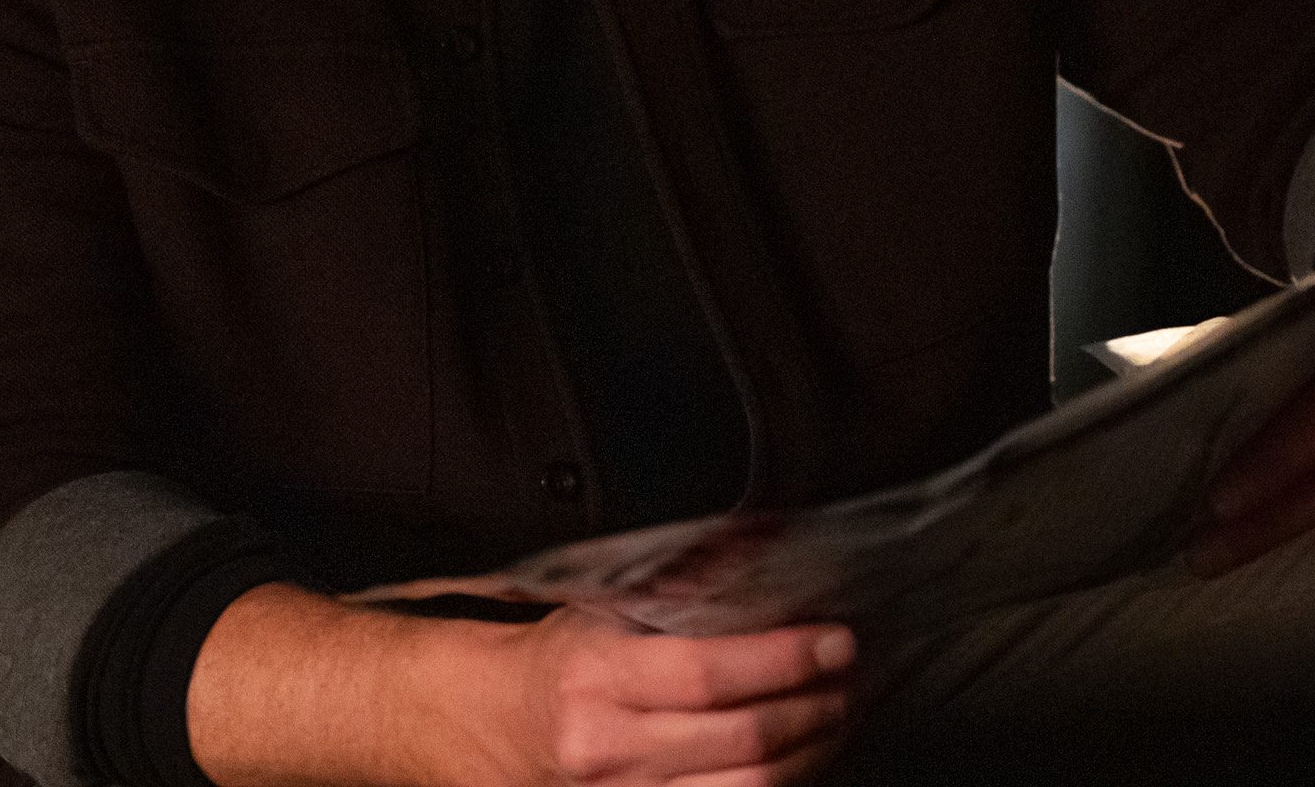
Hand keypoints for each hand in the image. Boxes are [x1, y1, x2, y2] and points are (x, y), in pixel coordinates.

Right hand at [186, 584, 856, 786]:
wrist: (460, 729)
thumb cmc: (535, 665)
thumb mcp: (596, 611)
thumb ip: (677, 590)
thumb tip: (762, 549)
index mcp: (595, 682)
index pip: (712, 674)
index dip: (787, 660)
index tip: (836, 640)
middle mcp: (605, 755)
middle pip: (744, 746)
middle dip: (817, 711)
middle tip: (853, 679)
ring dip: (811, 758)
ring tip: (837, 719)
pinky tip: (796, 766)